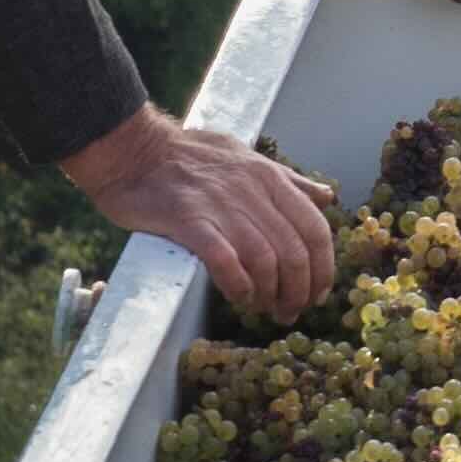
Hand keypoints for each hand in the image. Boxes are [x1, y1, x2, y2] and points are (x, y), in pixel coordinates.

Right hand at [60, 104, 343, 321]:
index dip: (323, 268)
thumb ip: (288, 181)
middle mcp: (252, 192)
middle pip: (294, 253)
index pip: (314, 229)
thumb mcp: (247, 156)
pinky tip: (238, 296)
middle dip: (298, 291)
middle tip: (288, 312)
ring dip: (268, 294)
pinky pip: (226, 262)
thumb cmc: (188, 154)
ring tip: (261, 308)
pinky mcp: (189, 222)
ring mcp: (221, 207)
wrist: (133, 150)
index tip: (317, 293)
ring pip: (265, 261)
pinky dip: (238, 286)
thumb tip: (327, 196)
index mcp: (270, 177)